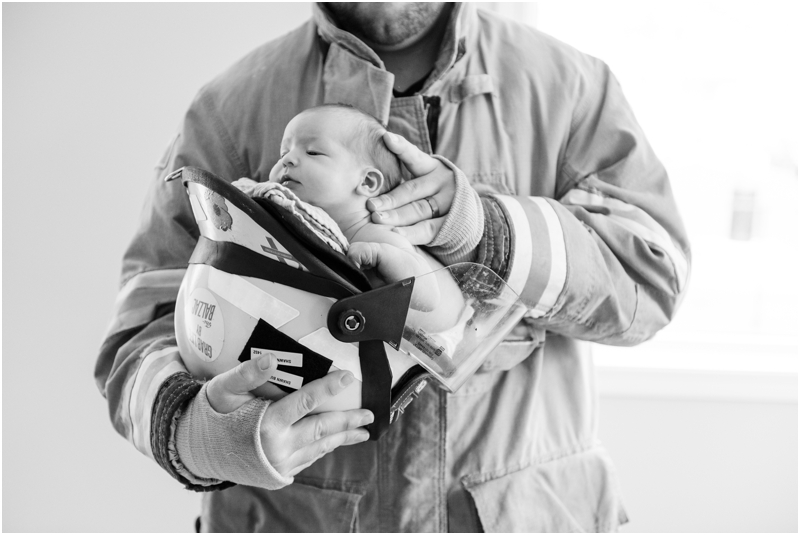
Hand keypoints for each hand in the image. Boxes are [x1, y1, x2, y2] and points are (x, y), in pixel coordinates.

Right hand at [206, 354, 372, 477]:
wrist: (196, 450)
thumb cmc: (212, 414)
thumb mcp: (223, 389)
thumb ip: (247, 374)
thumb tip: (271, 358)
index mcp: (267, 425)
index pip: (307, 402)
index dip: (329, 388)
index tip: (347, 377)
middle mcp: (278, 448)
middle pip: (322, 429)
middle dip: (348, 420)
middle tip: (370, 414)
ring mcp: (281, 464)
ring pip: (320, 448)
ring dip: (342, 437)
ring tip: (362, 430)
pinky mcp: (280, 475)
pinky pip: (309, 459)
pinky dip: (325, 448)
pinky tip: (335, 440)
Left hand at [367, 132, 456, 244]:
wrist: (467, 212)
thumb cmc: (432, 193)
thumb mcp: (424, 177)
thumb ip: (403, 173)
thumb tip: (369, 174)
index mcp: (432, 166)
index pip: (414, 156)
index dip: (401, 147)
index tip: (386, 138)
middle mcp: (442, 181)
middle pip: (412, 190)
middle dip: (390, 199)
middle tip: (370, 204)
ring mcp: (449, 202)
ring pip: (418, 210)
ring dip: (396, 216)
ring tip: (377, 219)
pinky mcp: (451, 222)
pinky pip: (428, 228)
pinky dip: (411, 233)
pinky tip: (395, 234)